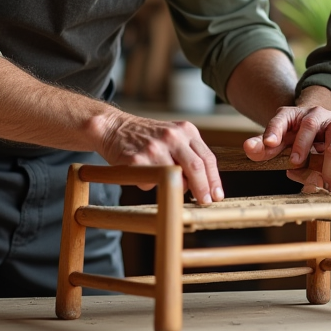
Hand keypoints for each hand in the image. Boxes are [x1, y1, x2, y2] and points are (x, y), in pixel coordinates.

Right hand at [98, 113, 221, 203]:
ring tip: (163, 181)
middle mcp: (172, 136)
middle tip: (205, 202)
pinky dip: (149, 185)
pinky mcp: (136, 159)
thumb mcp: (174, 136)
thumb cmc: (147, 137)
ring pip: (175, 178)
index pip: (207, 158)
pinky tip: (144, 175)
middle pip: (196, 167)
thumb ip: (190, 154)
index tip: (217, 195)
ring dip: (173, 187)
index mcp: (186, 130)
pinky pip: (150, 182)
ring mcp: (154, 147)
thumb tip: (206, 186)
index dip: (214, 180)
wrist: (114, 128)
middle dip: (203, 189)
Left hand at [243, 104, 330, 165]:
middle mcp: (312, 113)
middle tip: (294, 162)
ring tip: (319, 174)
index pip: (280, 119)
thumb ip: (260, 146)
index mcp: (290, 114)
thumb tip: (248, 148)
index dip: (274, 131)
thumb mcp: (276, 141)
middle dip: (301, 143)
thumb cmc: (293, 137)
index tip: (268, 143)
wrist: (318, 129)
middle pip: (308, 125)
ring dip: (325, 153)